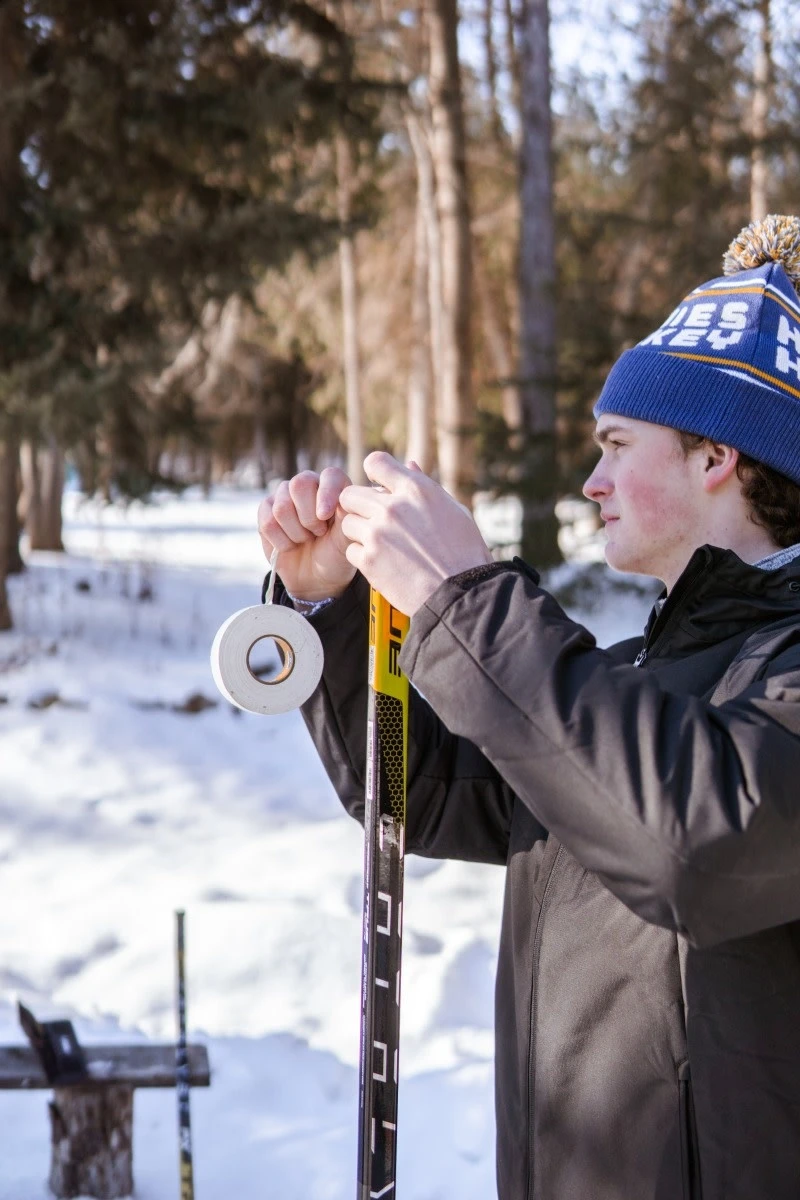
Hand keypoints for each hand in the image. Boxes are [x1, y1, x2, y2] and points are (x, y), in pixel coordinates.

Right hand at [257, 468, 354, 600]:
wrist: (314, 578)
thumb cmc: (335, 555)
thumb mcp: (346, 541)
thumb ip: (345, 518)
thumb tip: (339, 500)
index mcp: (334, 487)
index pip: (330, 475)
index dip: (326, 494)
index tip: (325, 517)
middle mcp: (309, 485)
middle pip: (299, 484)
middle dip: (308, 518)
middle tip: (318, 533)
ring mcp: (285, 495)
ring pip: (281, 506)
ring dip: (295, 532)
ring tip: (306, 539)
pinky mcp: (266, 510)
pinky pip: (267, 521)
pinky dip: (280, 541)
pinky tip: (290, 545)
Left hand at [339, 453, 492, 615]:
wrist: (460, 595)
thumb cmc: (465, 553)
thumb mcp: (454, 511)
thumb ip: (426, 487)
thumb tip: (409, 465)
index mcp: (416, 489)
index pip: (375, 462)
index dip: (374, 474)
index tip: (378, 487)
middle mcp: (392, 507)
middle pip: (350, 494)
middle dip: (358, 506)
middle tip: (373, 520)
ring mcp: (377, 534)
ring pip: (347, 523)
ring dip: (359, 532)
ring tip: (381, 545)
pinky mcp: (369, 560)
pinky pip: (350, 550)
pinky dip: (362, 557)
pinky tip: (382, 563)